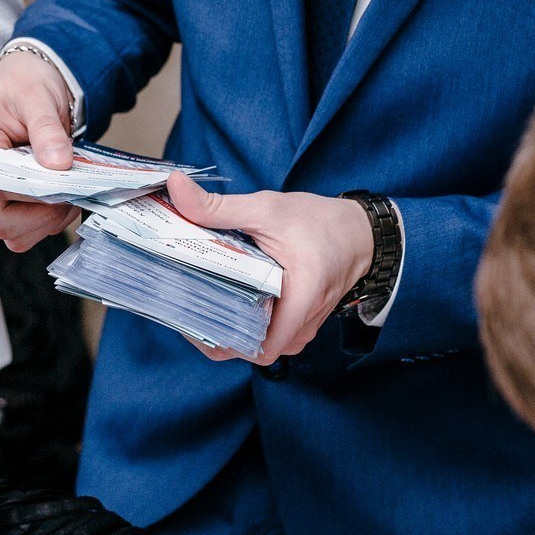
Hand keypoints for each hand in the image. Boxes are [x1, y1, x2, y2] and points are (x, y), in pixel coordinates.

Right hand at [0, 48, 80, 250]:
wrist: (30, 77)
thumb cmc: (26, 82)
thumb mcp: (37, 97)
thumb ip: (47, 130)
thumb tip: (59, 164)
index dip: (31, 196)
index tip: (63, 183)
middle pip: (3, 221)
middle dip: (43, 214)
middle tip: (74, 192)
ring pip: (17, 231)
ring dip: (50, 219)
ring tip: (73, 191)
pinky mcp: (13, 196)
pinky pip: (29, 224)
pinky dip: (52, 216)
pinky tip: (68, 193)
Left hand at [162, 172, 373, 365]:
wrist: (358, 232)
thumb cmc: (319, 222)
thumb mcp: (267, 210)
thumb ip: (219, 206)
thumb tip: (176, 187)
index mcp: (300, 301)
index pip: (260, 348)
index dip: (224, 342)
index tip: (193, 319)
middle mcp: (302, 323)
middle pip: (252, 347)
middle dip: (218, 332)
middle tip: (186, 306)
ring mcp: (301, 326)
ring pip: (259, 342)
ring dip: (231, 328)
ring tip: (200, 303)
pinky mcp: (298, 320)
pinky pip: (268, 332)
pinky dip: (246, 321)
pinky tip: (223, 300)